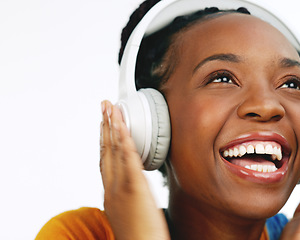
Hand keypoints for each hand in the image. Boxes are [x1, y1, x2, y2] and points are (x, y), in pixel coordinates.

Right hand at [100, 100, 169, 239]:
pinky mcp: (134, 188)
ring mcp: (121, 187)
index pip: (105, 160)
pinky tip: (122, 126)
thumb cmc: (139, 236)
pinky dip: (124, 140)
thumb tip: (135, 185)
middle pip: (106, 150)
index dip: (103, 139)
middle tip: (104, 106)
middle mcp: (112, 187)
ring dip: (112, 126)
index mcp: (111, 193)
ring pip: (114, 150)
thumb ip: (128, 195)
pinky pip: (128, 158)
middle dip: (104, 126)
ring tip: (110, 107)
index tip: (104, 124)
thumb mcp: (129, 213)